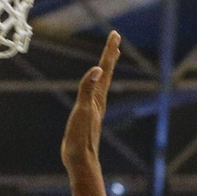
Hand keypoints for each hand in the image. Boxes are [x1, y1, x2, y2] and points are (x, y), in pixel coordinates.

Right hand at [62, 32, 119, 172]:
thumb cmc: (80, 137)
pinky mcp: (88, 117)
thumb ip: (87, 89)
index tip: (115, 35)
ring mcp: (94, 109)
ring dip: (105, 70)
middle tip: (115, 39)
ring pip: (102, 84)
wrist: (81, 160)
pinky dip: (95, 85)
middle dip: (110, 56)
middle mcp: (98, 101)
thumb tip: (97, 69)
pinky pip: (93, 94)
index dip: (109, 52)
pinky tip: (93, 87)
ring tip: (108, 60)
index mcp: (98, 97)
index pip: (105, 69)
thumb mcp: (82, 111)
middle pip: (106, 74)